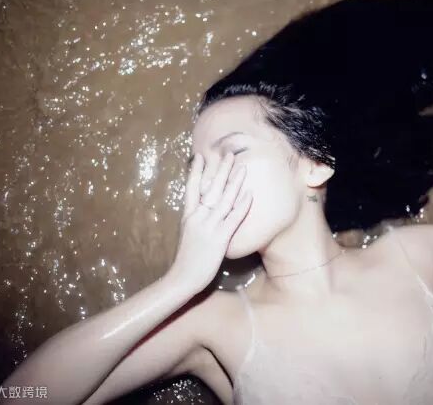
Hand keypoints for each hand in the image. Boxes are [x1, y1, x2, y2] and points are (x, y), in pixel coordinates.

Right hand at [169, 152, 251, 288]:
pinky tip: (249, 193)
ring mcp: (209, 226)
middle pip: (210, 188)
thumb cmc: (186, 260)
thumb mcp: (188, 235)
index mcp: (188, 216)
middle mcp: (198, 217)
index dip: (196, 171)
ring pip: (223, 199)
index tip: (200, 156)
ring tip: (241, 166)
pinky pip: (233, 218)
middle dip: (220, 170)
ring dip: (234, 181)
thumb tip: (201, 212)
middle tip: (228, 154)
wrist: (182, 278)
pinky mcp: (220, 238)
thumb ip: (195, 222)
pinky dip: (242, 205)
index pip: (191, 188)